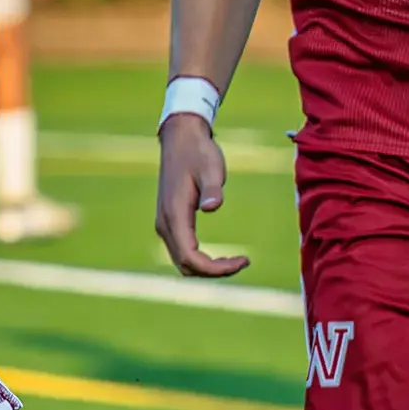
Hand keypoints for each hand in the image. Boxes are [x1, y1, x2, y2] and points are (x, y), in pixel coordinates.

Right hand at [155, 115, 248, 276]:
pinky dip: (201, 260)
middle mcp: (165, 223)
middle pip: (185, 266)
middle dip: (214, 272)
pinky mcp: (170, 220)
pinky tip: (221, 255)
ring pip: (182, 261)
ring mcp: (165, 223)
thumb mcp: (211, 167)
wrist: (181, 137)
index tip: (244, 260)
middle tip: (243, 262)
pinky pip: (182, 251)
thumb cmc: (198, 152)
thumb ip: (212, 188)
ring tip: (235, 260)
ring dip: (207, 268)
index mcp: (174, 214)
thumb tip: (212, 207)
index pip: (190, 258)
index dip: (216, 269)